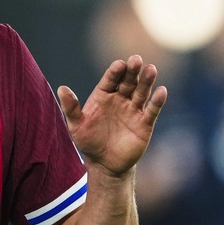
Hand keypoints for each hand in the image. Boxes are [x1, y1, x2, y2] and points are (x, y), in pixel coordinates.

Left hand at [58, 55, 166, 176]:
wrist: (104, 164)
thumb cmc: (88, 141)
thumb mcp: (76, 125)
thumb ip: (71, 108)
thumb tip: (62, 88)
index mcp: (103, 95)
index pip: (110, 79)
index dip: (115, 71)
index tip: (119, 64)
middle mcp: (120, 98)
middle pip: (128, 81)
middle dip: (132, 71)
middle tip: (136, 59)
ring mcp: (133, 109)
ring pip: (142, 92)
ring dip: (147, 81)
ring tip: (151, 69)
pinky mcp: (145, 123)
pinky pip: (152, 110)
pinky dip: (157, 101)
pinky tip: (162, 91)